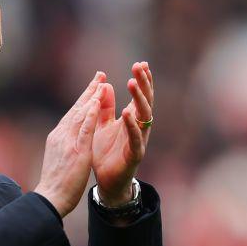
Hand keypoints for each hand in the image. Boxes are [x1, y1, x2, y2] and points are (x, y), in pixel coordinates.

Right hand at [34, 73, 103, 216]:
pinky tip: (98, 102)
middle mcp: (61, 134)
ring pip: (81, 114)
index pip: (73, 114)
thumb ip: (65, 144)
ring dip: (92, 97)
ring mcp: (67, 141)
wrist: (50, 197)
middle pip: (77, 108)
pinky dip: (91, 114)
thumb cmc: (56, 183)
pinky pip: (85, 128)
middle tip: (100, 75)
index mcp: (58, 137)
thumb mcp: (60, 158)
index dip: (84, 99)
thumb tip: (69, 136)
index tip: (93, 87)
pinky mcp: (76, 150)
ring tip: (102, 82)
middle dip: (89, 91)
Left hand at [92, 61, 153, 205]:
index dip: (142, 80)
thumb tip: (104, 84)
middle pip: (145, 101)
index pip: (139, 96)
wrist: (107, 182)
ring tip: (132, 84)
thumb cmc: (105, 153)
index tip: (140, 63)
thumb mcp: (102, 125)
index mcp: (131, 120)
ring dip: (139, 99)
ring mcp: (139, 141)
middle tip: (139, 67)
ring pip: (143, 117)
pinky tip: (127, 113)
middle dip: (143, 83)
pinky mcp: (134, 155)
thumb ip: (104, 107)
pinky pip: (136, 138)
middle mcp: (138, 128)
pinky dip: (131, 126)